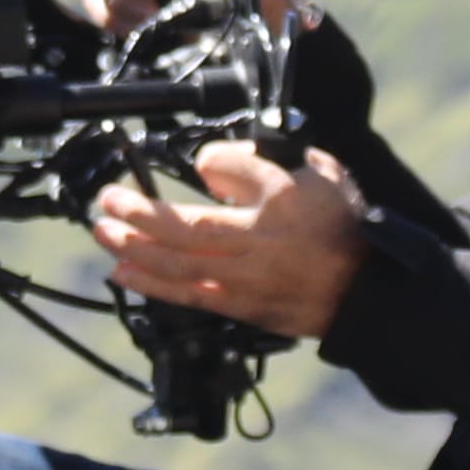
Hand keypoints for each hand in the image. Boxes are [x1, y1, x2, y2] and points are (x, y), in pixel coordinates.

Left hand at [94, 139, 363, 337]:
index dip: (211, 164)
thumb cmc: (343, 229)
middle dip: (137, 215)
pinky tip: (124, 272)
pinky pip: (187, 296)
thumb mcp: (320, 173)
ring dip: (134, 249)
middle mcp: (258, 243)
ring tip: (103, 233)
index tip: (198, 163)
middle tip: (107, 201)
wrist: (366, 291)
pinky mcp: (241, 306)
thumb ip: (265, 162)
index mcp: (281, 203)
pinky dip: (151, 284)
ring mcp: (246, 280)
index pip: (232, 173)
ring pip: (178, 266)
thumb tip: (212, 164)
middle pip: (184, 229)